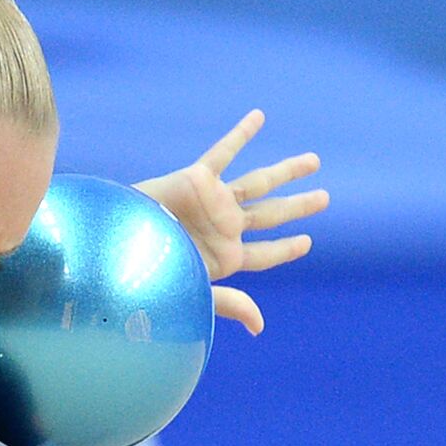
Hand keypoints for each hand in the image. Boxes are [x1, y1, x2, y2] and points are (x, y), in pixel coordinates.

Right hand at [130, 110, 328, 335]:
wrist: (122, 246)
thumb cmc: (153, 276)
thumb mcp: (196, 293)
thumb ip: (230, 304)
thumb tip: (261, 327)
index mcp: (225, 256)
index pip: (264, 253)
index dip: (285, 249)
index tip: (306, 242)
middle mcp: (224, 226)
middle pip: (271, 215)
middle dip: (298, 207)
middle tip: (324, 198)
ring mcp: (214, 201)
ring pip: (260, 183)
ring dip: (286, 171)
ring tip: (314, 161)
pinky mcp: (199, 179)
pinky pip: (224, 152)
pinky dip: (241, 135)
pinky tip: (259, 118)